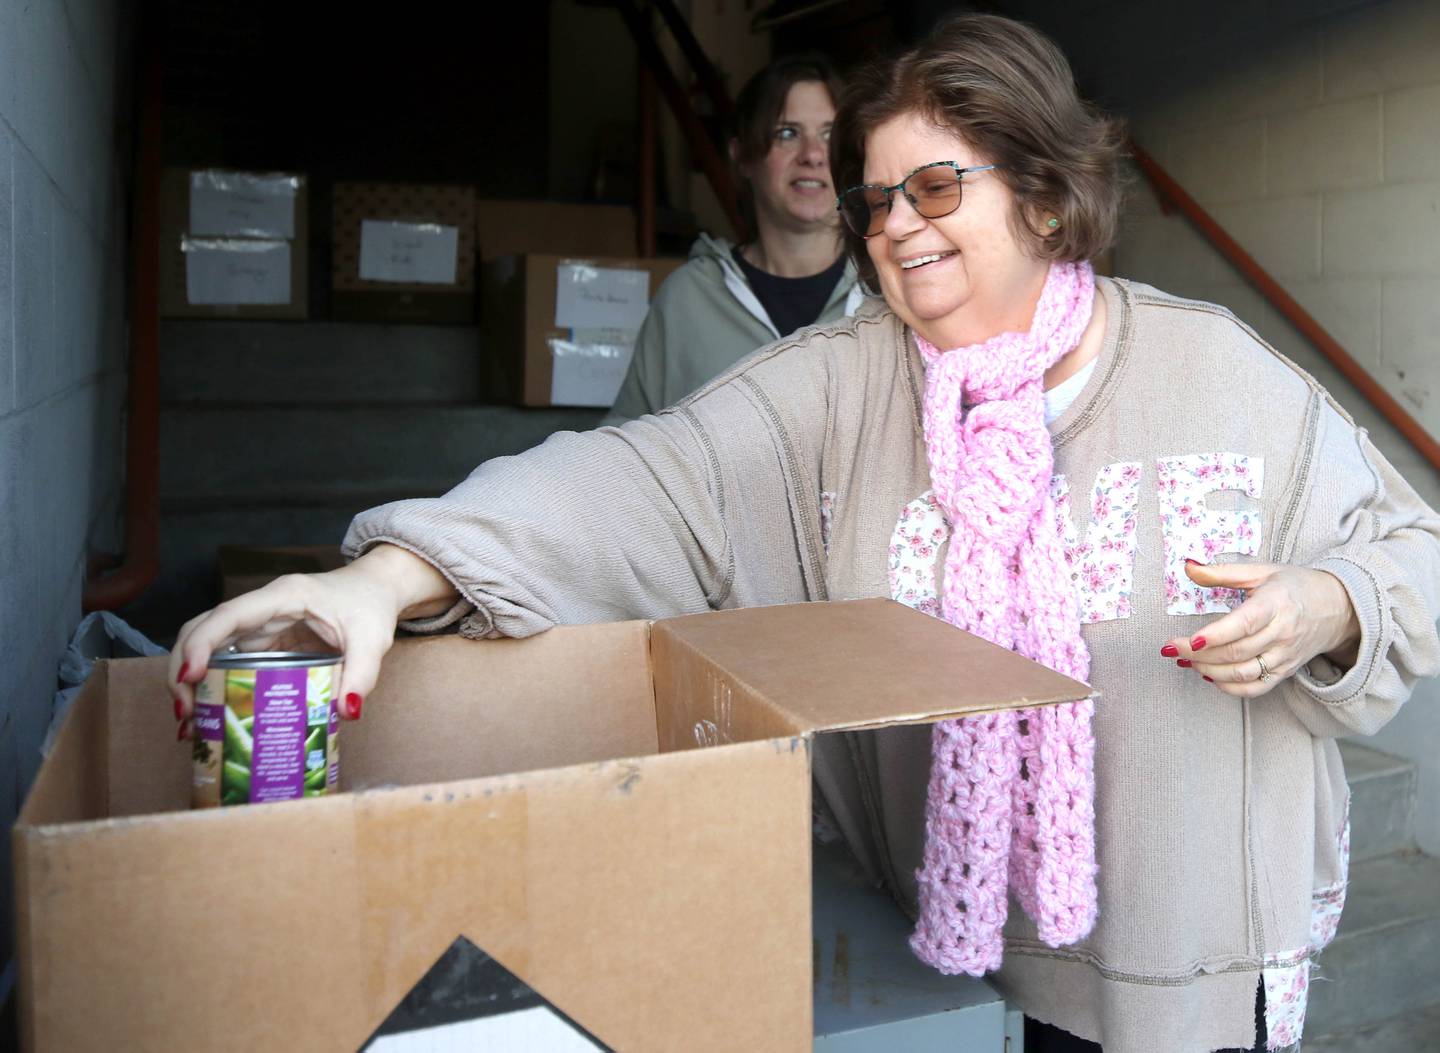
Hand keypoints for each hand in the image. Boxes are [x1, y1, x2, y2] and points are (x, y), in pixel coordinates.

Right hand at [168, 544, 458, 728]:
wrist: (376, 590)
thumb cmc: (371, 604)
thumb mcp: (372, 638)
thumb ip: (362, 673)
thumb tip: (345, 712)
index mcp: (283, 596)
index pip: (229, 615)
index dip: (201, 644)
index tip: (189, 678)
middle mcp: (262, 608)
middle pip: (202, 630)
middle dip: (183, 668)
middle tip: (184, 712)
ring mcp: (260, 626)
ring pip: (209, 646)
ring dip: (192, 681)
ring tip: (189, 721)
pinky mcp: (265, 643)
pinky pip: (230, 662)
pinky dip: (214, 686)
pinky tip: (211, 715)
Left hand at [1162, 561, 1359, 697]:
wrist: (1338, 607)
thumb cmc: (1295, 586)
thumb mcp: (1261, 571)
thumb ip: (1222, 573)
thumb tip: (1188, 566)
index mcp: (1276, 604)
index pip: (1243, 624)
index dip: (1215, 635)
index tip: (1189, 640)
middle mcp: (1282, 633)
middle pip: (1236, 652)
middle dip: (1199, 654)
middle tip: (1172, 649)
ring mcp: (1285, 655)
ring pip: (1243, 673)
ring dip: (1209, 671)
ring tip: (1186, 660)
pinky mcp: (1286, 671)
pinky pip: (1256, 688)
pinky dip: (1230, 687)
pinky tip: (1210, 676)